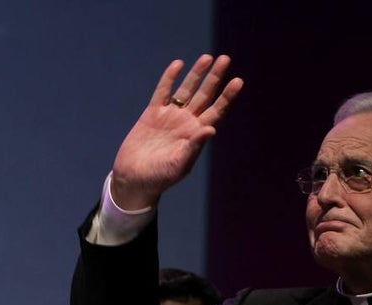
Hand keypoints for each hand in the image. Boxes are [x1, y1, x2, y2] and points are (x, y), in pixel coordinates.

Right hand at [110, 54, 242, 209]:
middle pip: (204, 96)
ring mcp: (169, 117)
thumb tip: (210, 128)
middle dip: (215, 78)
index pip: (216, 111)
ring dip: (196, 74)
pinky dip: (169, 78)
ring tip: (207, 57)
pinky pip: (163, 92)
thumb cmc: (159, 178)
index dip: (227, 96)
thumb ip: (194, 147)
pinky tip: (178, 65)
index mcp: (196, 135)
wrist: (133, 178)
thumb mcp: (178, 165)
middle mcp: (186, 123)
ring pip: (186, 90)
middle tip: (225, 59)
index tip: (237, 81)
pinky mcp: (152, 114)